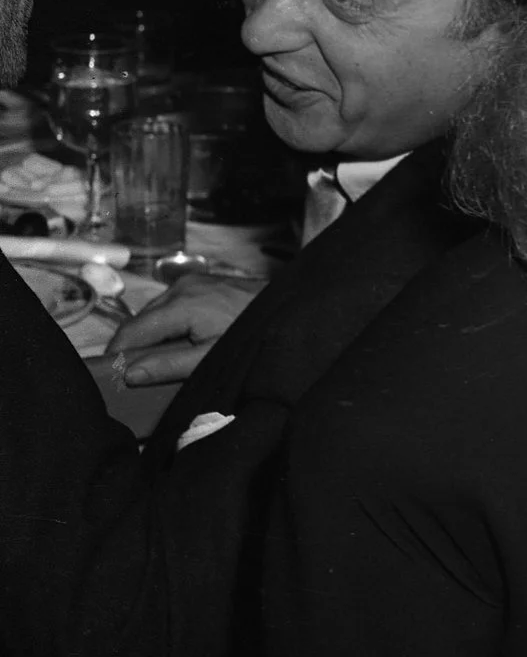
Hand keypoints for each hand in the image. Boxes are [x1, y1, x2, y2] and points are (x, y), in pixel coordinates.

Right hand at [104, 275, 259, 385]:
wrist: (289, 306)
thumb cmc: (252, 334)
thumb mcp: (212, 356)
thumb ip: (171, 365)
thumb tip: (129, 374)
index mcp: (180, 304)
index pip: (132, 331)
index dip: (116, 354)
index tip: (107, 375)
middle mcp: (179, 287)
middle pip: (140, 320)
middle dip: (131, 346)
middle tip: (127, 373)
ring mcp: (190, 281)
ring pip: (153, 311)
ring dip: (148, 334)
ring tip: (149, 360)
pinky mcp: (200, 281)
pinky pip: (169, 304)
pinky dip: (164, 323)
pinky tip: (172, 341)